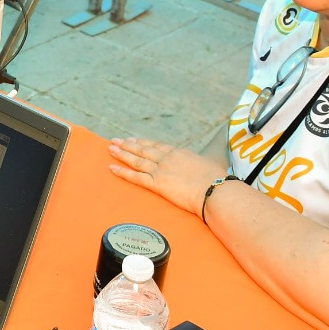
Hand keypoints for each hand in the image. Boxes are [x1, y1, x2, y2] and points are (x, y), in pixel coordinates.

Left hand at [107, 137, 224, 212]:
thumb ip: (203, 166)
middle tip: (116, 141)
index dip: (143, 142)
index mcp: (180, 152)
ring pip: (137, 160)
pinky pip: (136, 177)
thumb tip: (209, 170)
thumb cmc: (218, 181)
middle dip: (128, 145)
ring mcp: (161, 170)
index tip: (133, 139)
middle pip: (143, 149)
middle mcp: (168, 158)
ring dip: (122, 154)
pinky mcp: (157, 184)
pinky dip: (123, 172)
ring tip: (110, 149)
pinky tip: (112, 168)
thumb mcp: (211, 166)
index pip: (157, 145)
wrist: (215, 190)